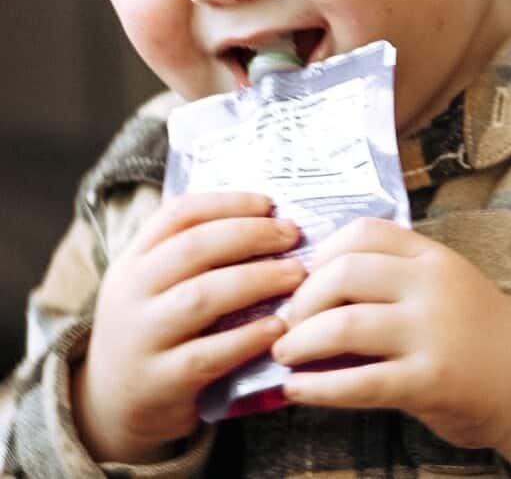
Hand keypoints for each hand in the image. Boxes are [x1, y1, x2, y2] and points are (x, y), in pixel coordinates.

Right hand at [73, 191, 305, 463]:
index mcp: (133, 261)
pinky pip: (209, 354)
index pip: (177, 214)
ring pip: (201, 297)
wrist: (114, 406)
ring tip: (296, 274)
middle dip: (250, 235)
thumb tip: (271, 219)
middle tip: (293, 235)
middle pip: (192, 248)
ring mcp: (142, 338)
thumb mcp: (157, 287)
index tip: (269, 203)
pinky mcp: (160, 381)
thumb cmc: (157, 332)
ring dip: (257, 279)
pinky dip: (248, 337)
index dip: (227, 203)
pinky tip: (280, 326)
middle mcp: (131, 294)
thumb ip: (197, 255)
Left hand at [270, 218, 510, 450]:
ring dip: (300, 341)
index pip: (363, 232)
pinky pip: (360, 382)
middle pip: (344, 272)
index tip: (302, 280)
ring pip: (345, 324)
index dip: (319, 254)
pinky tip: (297, 389)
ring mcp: (433, 332)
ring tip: (285, 354)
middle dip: (301, 300)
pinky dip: (318, 387)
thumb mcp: (442, 286)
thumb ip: (392, 278)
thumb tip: (309, 287)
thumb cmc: (476, 333)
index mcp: (433, 256)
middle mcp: (433, 286)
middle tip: (286, 323)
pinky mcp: (429, 381)